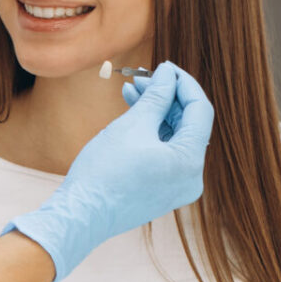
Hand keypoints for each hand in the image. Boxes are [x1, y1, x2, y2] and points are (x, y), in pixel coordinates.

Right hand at [6, 62, 214, 281]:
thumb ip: (157, 95)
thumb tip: (168, 73)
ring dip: (155, 112)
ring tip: (131, 91)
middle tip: (142, 77)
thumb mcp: (133, 125)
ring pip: (173, 137)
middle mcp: (191, 177)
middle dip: (166, 97)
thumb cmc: (105, 171)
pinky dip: (150, 133)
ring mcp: (177, 186)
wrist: (80, 215)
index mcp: (190, 161)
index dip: (183, 83)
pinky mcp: (162, 190)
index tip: (165, 66)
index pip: (200, 110)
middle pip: (187, 124)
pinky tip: (131, 113)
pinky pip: (163, 153)